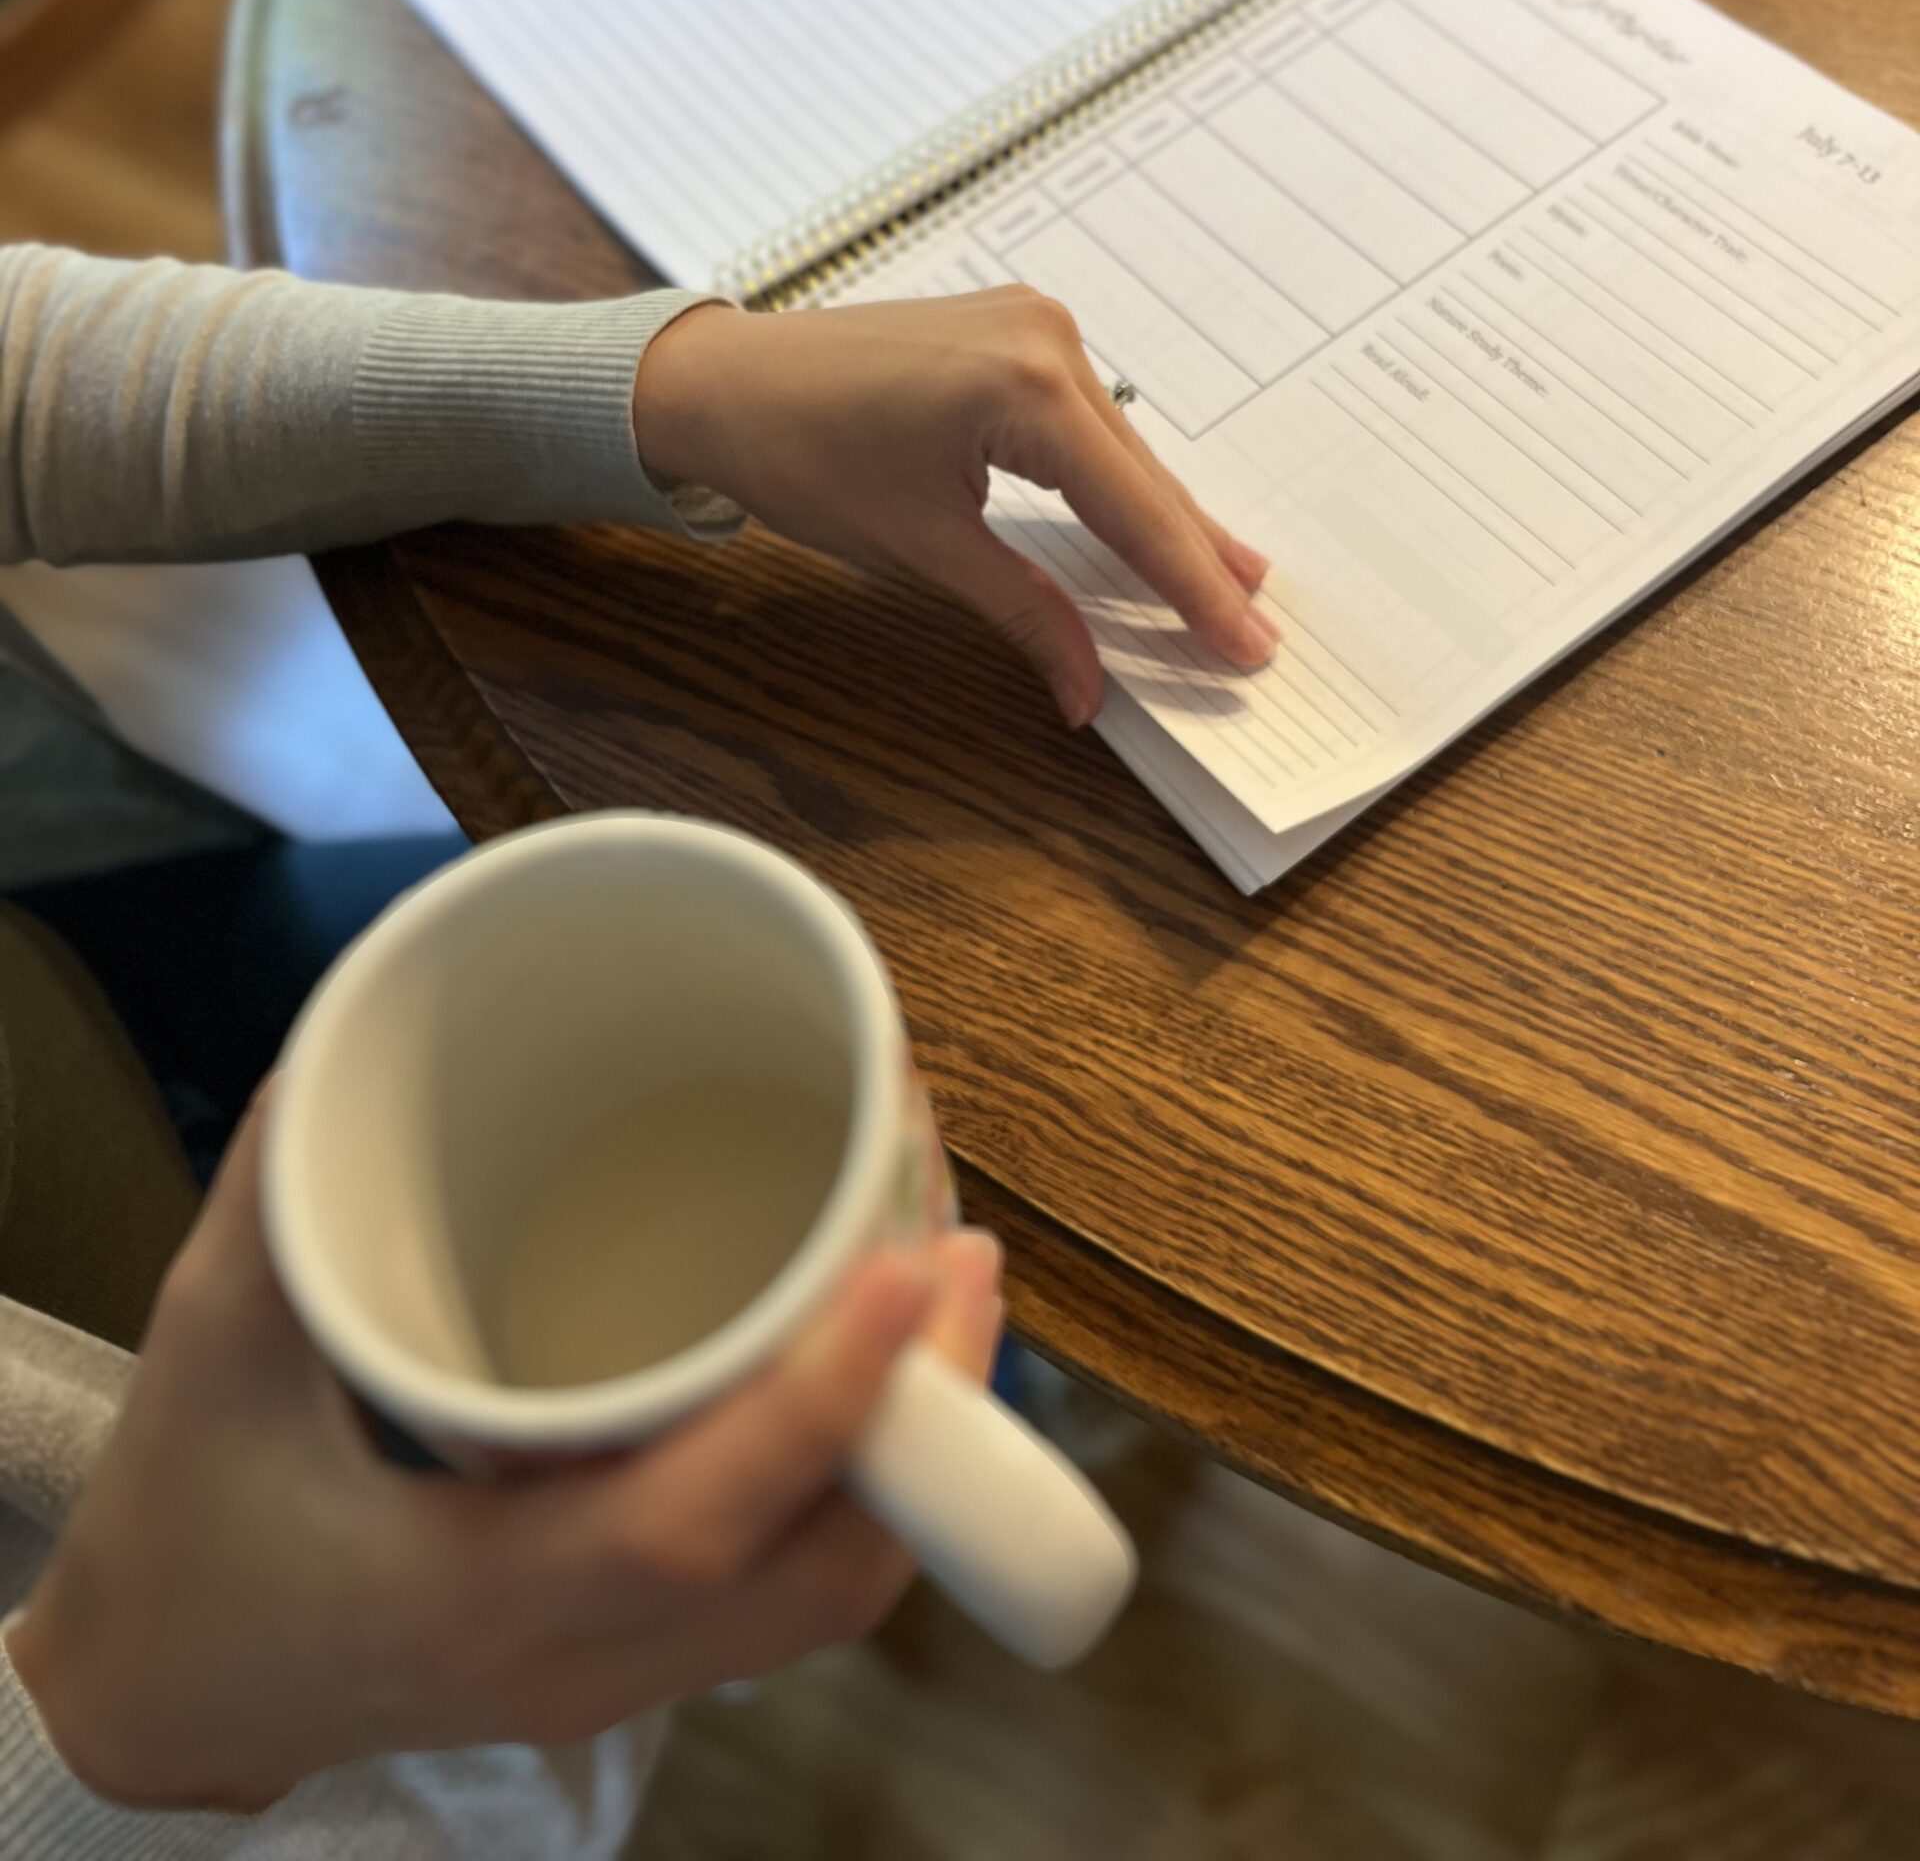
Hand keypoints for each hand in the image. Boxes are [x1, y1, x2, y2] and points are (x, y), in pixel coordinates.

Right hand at [10, 1104, 1001, 1816]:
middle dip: (924, 1421)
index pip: (686, 1520)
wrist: (155, 1691)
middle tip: (961, 1251)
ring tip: (940, 1293)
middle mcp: (572, 1656)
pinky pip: (784, 1592)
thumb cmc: (184, 1523)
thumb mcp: (212, 1343)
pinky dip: (852, 1484)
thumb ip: (287, 1187)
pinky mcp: (625, 1660)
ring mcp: (612, 1678)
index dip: (819, 1402)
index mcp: (469, 1590)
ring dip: (906, 1454)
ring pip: (821, 1597)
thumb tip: (369, 1031)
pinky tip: (861, 1376)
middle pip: (815, 1579)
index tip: (909, 1259)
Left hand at [634, 290, 1274, 726]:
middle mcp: (1047, 339)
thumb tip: (1086, 691)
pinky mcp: (1013, 327)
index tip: (1246, 641)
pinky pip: (1088, 416)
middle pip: (1142, 476)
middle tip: (1258, 624)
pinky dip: (1117, 474)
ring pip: (1120, 446)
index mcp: (1027, 389)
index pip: (1135, 511)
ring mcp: (1032, 323)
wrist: (721, 381)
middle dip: (1196, 557)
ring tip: (1229, 579)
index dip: (1194, 587)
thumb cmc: (800, 452)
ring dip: (1163, 517)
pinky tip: (1150, 513)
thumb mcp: (923, 548)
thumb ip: (1024, 614)